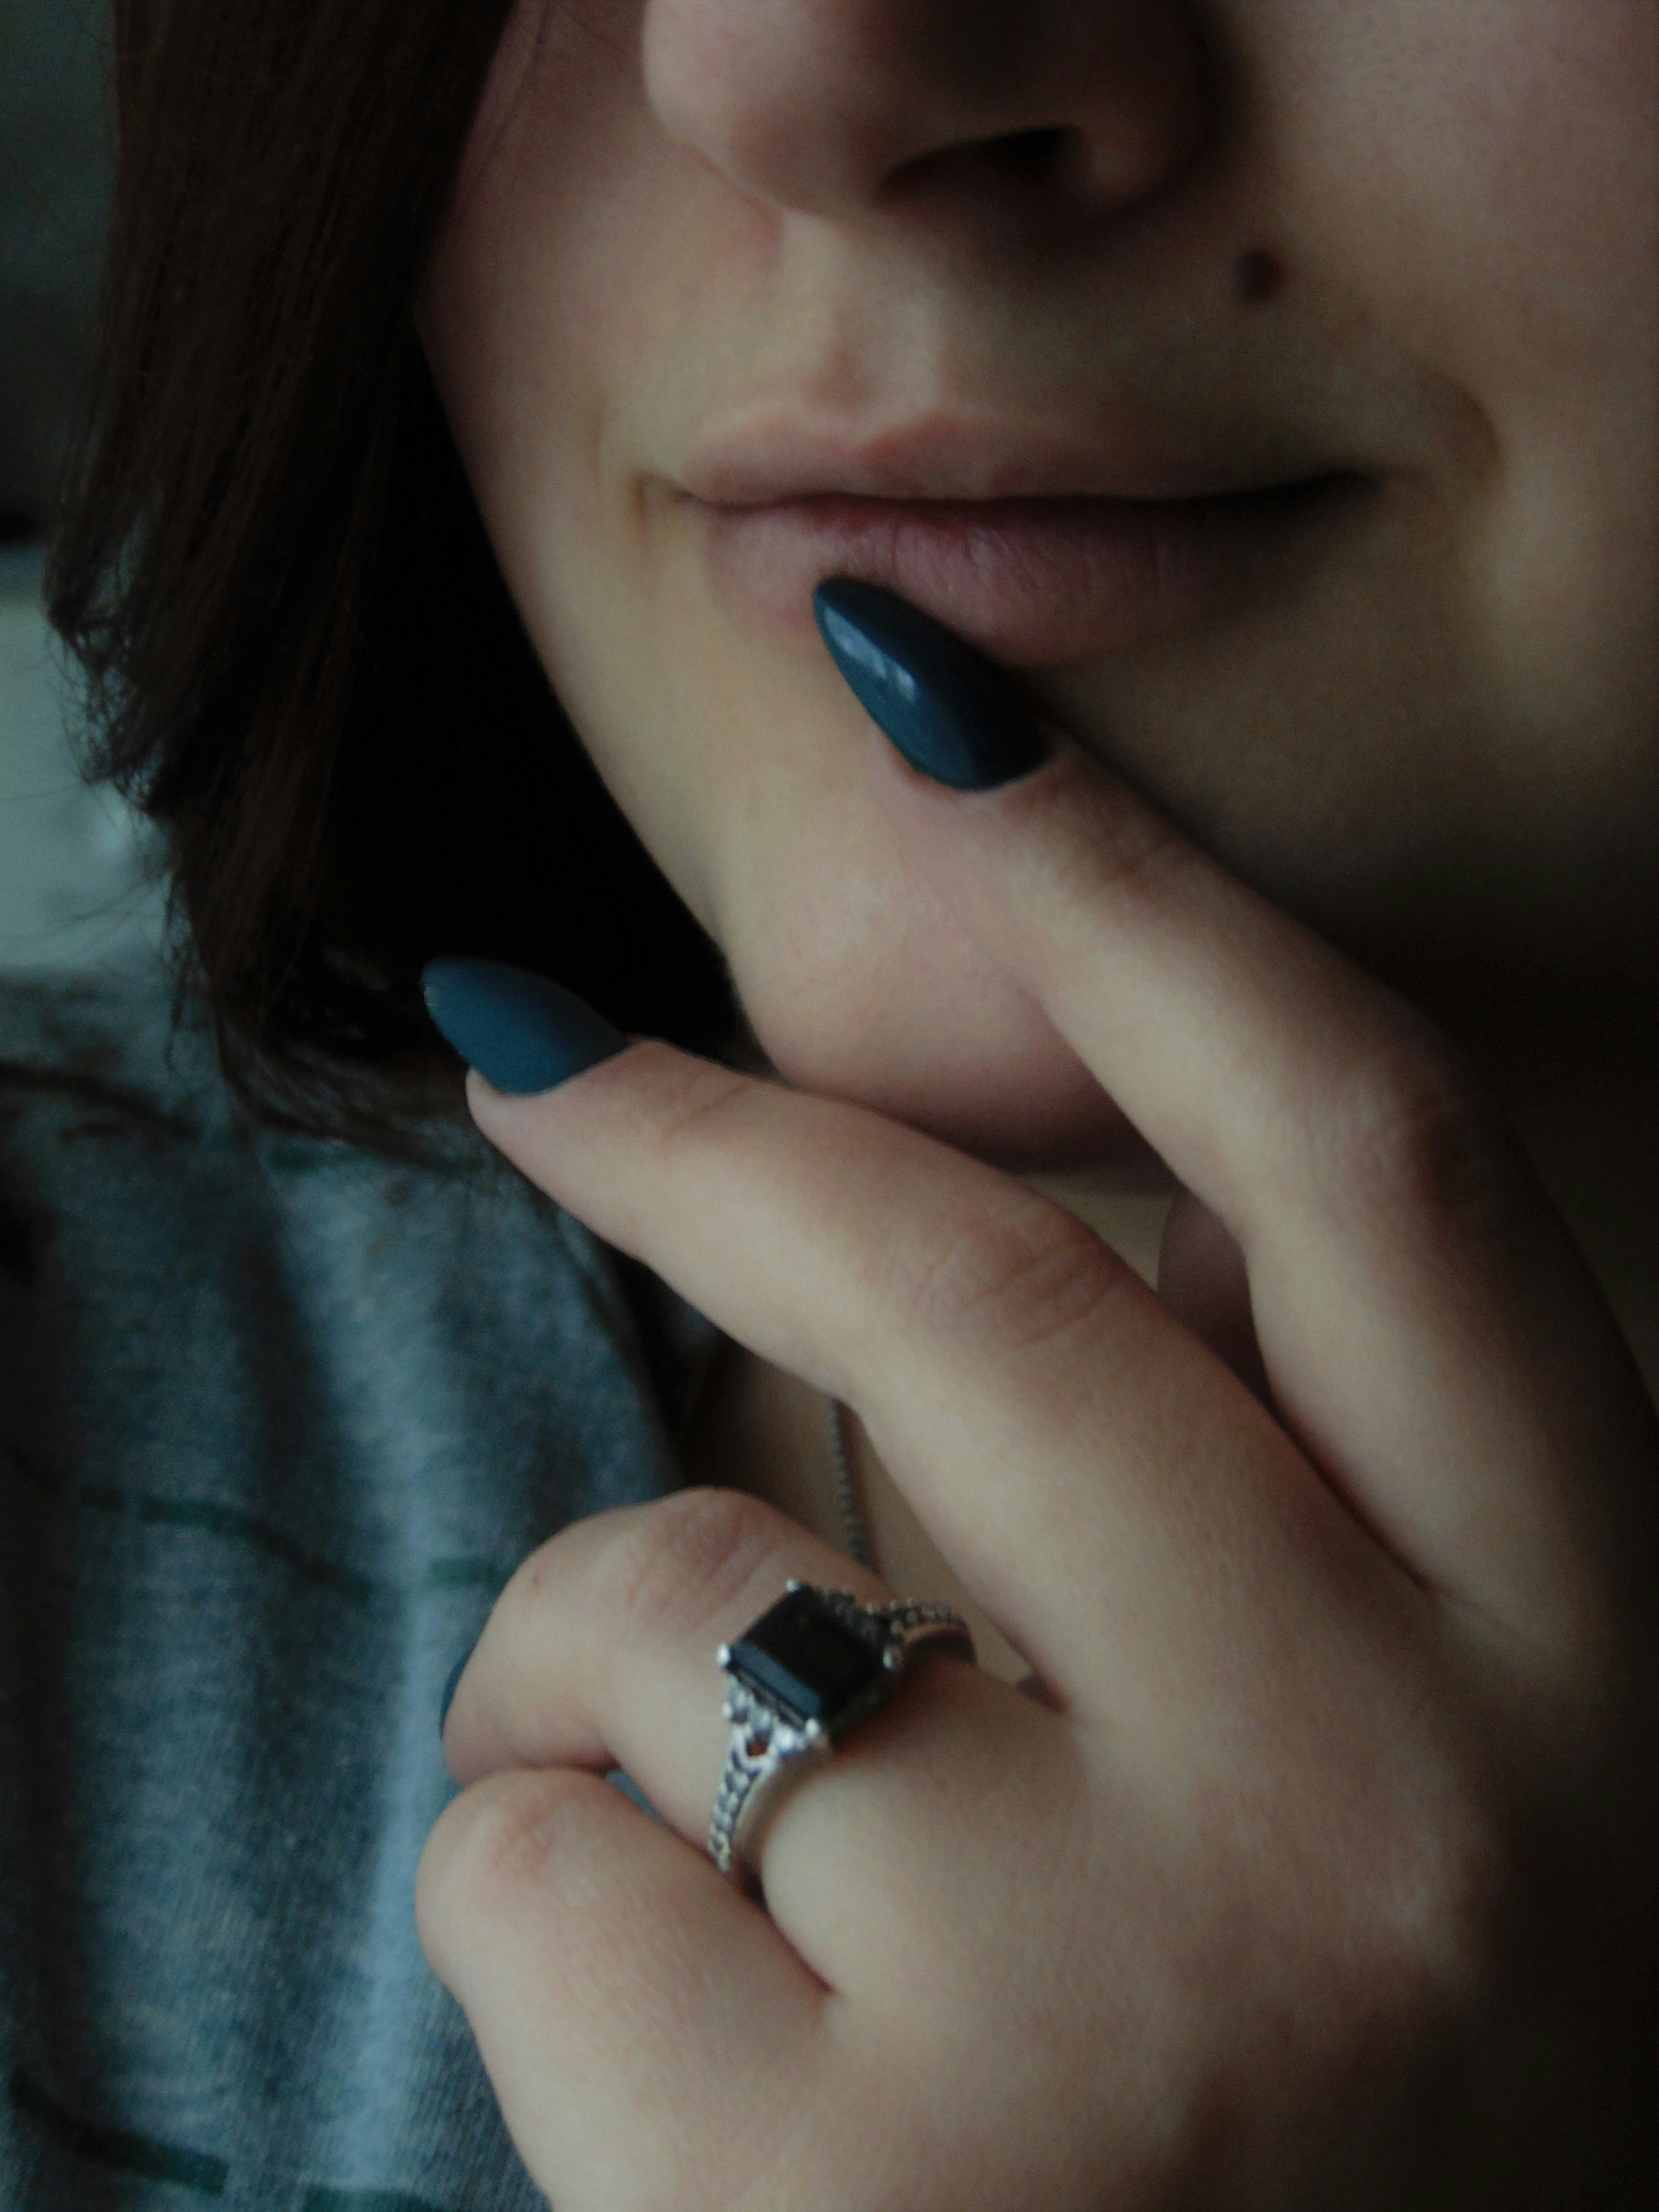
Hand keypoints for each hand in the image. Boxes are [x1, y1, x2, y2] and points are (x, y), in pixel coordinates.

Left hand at [417, 723, 1658, 2210]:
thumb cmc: (1330, 2114)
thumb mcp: (1412, 1783)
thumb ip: (1269, 1512)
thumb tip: (1022, 1231)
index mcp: (1568, 1665)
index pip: (1362, 1145)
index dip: (1140, 881)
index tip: (937, 703)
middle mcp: (1382, 1796)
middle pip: (967, 1286)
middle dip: (704, 1128)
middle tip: (523, 1049)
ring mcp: (1117, 2005)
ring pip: (684, 1600)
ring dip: (605, 1666)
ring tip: (717, 1858)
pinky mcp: (841, 2199)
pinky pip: (535, 1860)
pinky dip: (536, 1889)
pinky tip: (674, 2060)